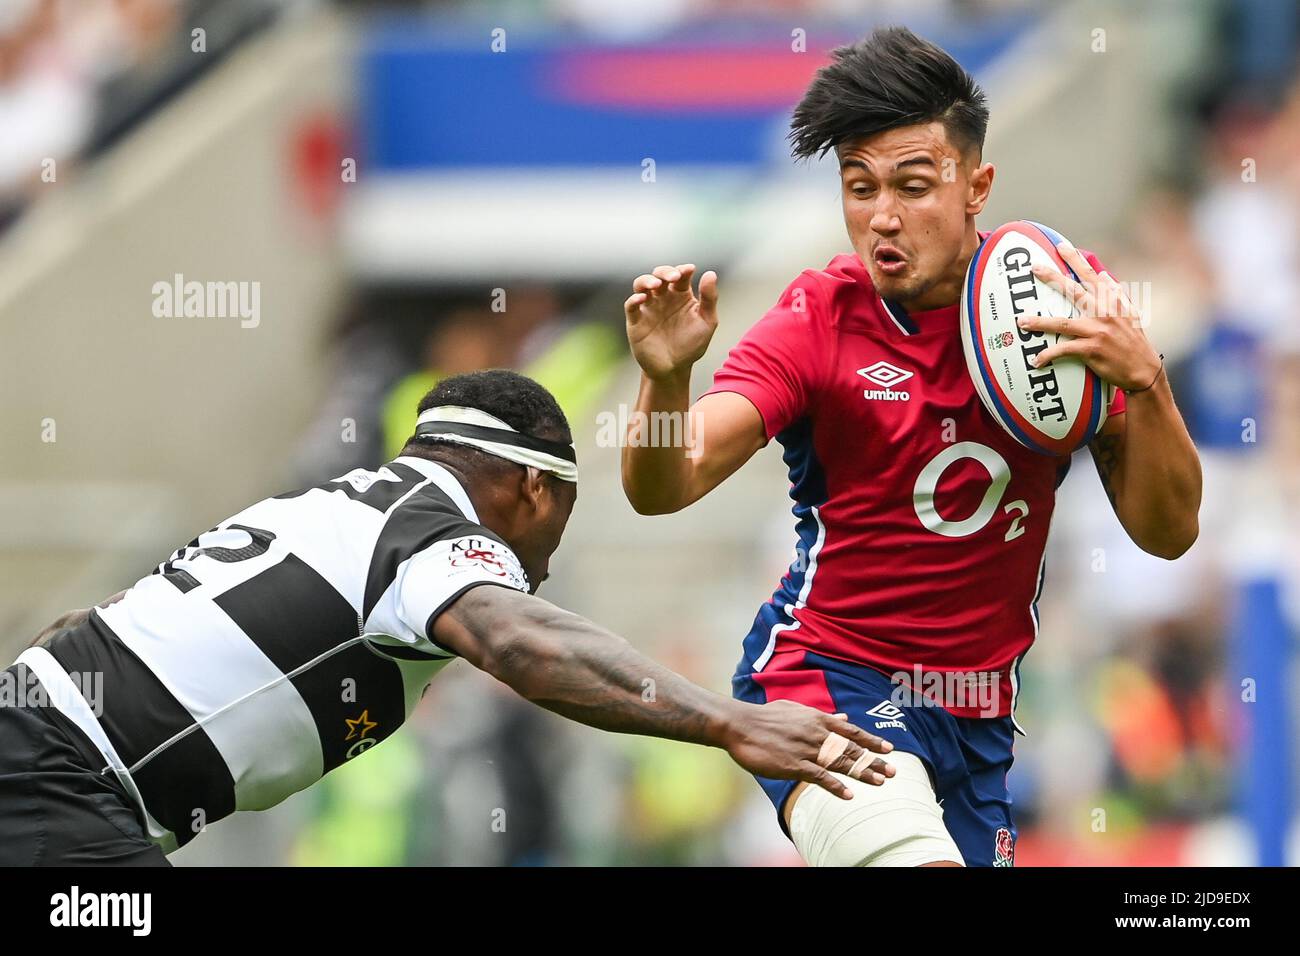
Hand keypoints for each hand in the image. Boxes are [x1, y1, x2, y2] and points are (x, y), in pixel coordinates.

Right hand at [624, 263, 718, 380]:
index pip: (680, 275)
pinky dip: (634, 299)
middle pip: (659, 275)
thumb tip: (711, 273)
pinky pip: (631, 306)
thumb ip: (709, 299)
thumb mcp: (707, 322)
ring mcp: (648, 308)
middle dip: (665, 271)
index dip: (683, 269)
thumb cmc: (692, 345)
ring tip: (656, 285)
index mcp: (681, 295)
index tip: (689, 270)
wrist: (674, 369)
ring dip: (647, 280)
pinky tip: (642, 299)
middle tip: (673, 277)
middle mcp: (663, 298)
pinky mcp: (636, 321)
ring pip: (641, 285)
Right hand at [723, 699, 894, 799]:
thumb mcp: (796, 710)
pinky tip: (849, 795)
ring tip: (880, 783)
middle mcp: (816, 733)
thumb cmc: (766, 717)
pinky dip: (835, 786)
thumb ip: (822, 716)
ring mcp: (806, 749)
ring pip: (840, 763)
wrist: (740, 725)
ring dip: (862, 773)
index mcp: (817, 719)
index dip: (871, 740)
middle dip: (874, 761)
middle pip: (851, 749)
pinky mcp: (793, 765)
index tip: (889, 748)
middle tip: (893, 771)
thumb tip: (844, 717)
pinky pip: (819, 777)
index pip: (851, 731)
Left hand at [1019, 242, 1161, 391]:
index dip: (1076, 260)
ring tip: (1021, 321)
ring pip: (1063, 323)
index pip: (1091, 276)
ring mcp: (1098, 331)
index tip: (1062, 246)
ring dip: (1040, 322)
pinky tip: (1036, 360)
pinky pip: (1064, 350)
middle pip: (1074, 291)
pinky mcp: (1092, 350)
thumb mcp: (1130, 314)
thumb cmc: (1134, 342)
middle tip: (1034, 267)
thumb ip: (1115, 294)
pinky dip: (1048, 355)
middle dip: (1053, 278)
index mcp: (1112, 302)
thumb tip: (1103, 274)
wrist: (1144, 370)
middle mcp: (1104, 313)